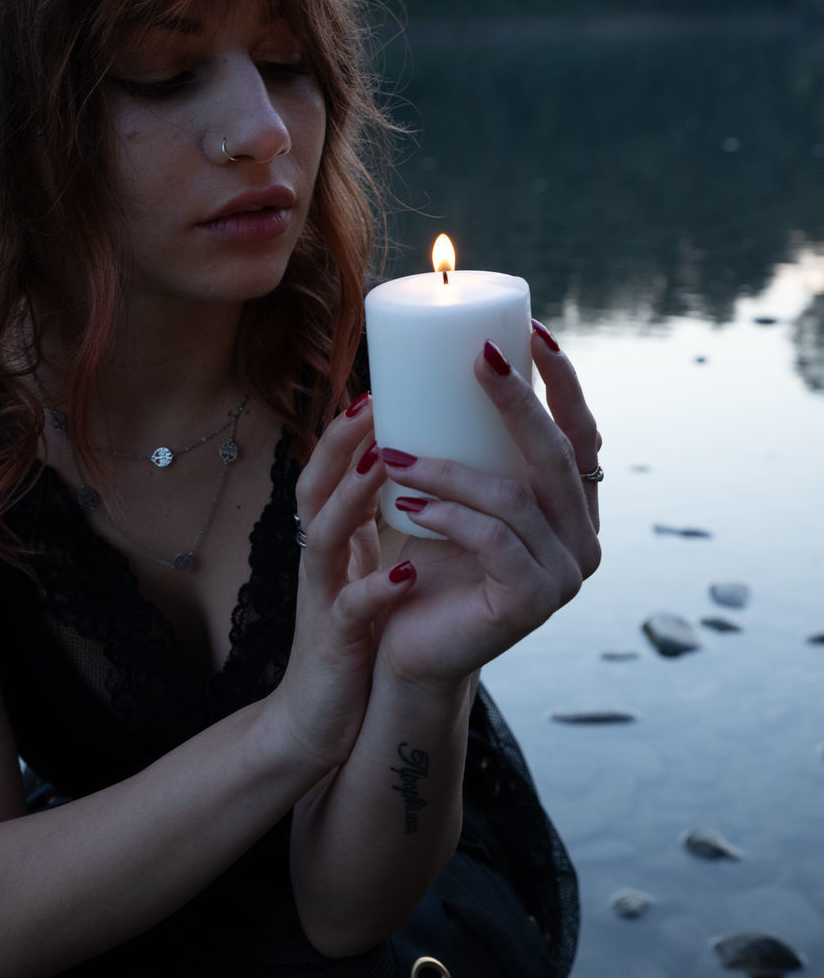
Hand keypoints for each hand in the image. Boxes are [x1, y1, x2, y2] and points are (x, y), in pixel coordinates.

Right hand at [274, 396, 417, 767]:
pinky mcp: (335, 645)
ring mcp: (321, 600)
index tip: (378, 387)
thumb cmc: (355, 638)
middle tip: (372, 402)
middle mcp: (320, 561)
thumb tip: (423, 468)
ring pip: (323, 537)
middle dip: (340, 445)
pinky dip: (374, 590)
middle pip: (314, 489)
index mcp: (333, 542)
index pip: (330, 474)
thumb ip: (379, 523)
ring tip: (384, 463)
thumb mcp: (362, 569)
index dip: (347, 432)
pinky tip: (403, 573)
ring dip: (350, 498)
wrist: (320, 722)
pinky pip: (350, 612)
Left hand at [374, 323, 601, 689]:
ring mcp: (565, 574)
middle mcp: (582, 538)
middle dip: (517, 400)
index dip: (563, 382)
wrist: (411, 647)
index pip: (581, 433)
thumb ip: (469, 446)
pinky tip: (408, 504)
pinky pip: (493, 540)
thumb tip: (444, 356)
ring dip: (449, 468)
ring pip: (514, 498)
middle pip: (557, 455)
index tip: (530, 331)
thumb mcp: (454, 493)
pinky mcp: (534, 602)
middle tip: (477, 359)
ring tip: (394, 452)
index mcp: (573, 508)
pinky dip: (448, 516)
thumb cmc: (428, 561)